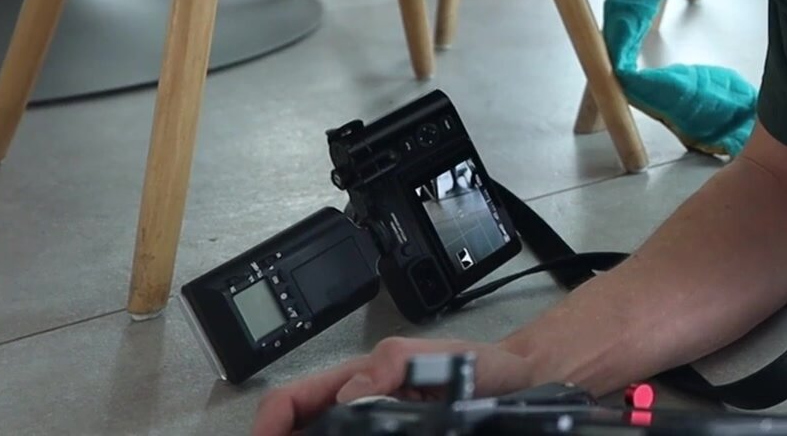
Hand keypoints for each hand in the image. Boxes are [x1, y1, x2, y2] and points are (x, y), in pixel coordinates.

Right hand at [251, 337, 539, 435]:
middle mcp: (356, 404)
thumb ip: (394, 366)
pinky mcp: (392, 433)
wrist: (518, 382)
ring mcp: (372, 424)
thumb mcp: (439, 357)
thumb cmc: (482, 367)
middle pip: (297, 428)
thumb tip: (346, 394)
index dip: (267, 426)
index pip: (290, 401)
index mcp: (357, 380)